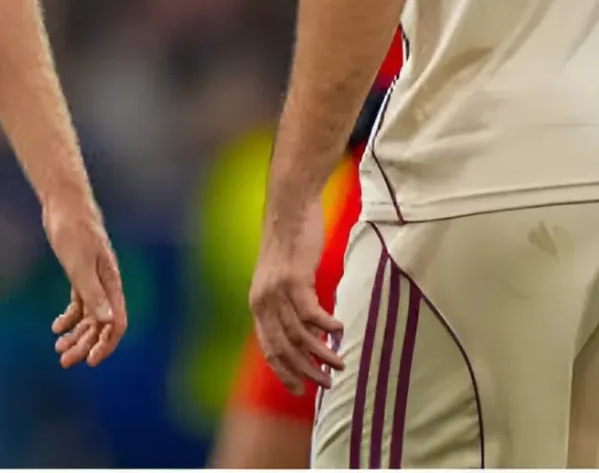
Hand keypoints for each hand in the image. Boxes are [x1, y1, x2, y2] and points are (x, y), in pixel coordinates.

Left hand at [44, 194, 127, 368]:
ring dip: (76, 335)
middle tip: (65, 361)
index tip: (90, 360)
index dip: (105, 345)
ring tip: (59, 350)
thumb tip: (107, 322)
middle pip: (100, 325)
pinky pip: (78, 304)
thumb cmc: (73, 229)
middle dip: (85, 345)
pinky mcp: (80, 274)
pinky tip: (56, 328)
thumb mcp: (79, 262)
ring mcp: (93, 280)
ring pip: (88, 317)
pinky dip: (69, 318)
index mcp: (111, 284)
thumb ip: (92, 292)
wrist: (64, 203)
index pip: (116, 324)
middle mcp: (105, 286)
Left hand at [248, 194, 342, 398]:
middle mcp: (262, 298)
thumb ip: (290, 307)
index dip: (283, 371)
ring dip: (321, 354)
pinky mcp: (294, 277)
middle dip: (304, 370)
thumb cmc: (290, 244)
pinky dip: (326, 326)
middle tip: (327, 383)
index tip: (299, 390)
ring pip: (298, 333)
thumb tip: (308, 339)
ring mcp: (277, 288)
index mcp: (258, 302)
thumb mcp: (283, 280)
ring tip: (339, 364)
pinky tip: (340, 331)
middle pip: (282, 346)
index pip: (267, 346)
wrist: (288, 207)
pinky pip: (311, 312)